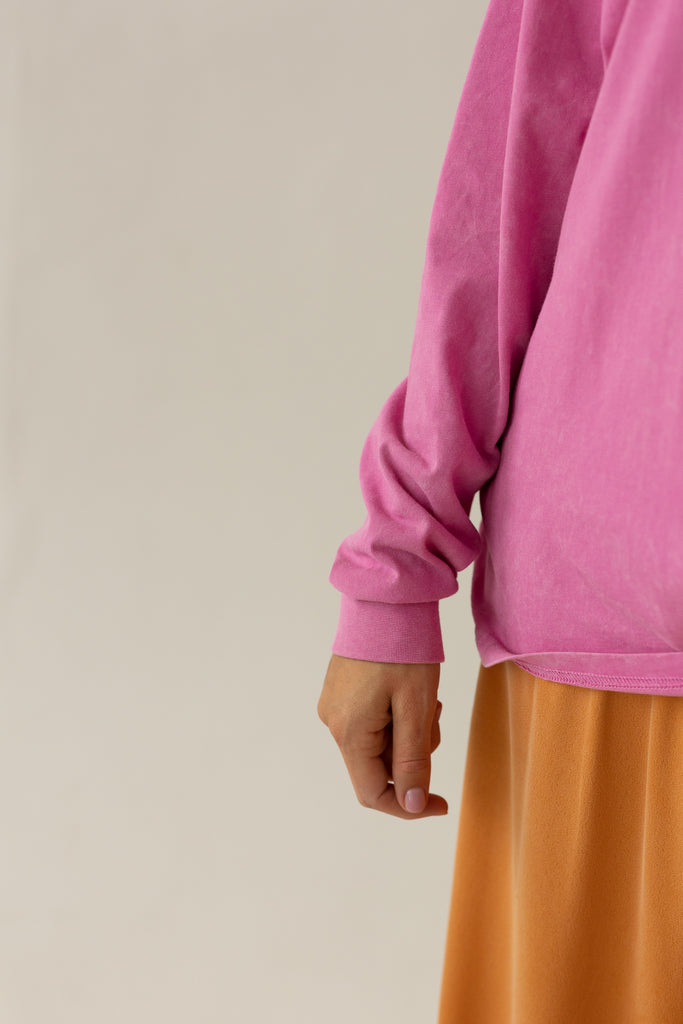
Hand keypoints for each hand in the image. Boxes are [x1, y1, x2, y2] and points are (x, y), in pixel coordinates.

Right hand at [317, 653, 447, 818]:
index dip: (409, 807)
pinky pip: (372, 722)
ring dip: (408, 732)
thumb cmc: (403, 648)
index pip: (373, 794)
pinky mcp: (342, 692)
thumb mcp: (416, 706)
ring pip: (378, 744)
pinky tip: (409, 689)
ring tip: (424, 696)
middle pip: (378, 767)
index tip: (442, 803)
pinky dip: (397, 716)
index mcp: (349, 732)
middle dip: (413, 754)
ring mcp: (335, 706)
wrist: (385, 597)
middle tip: (434, 714)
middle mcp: (334, 723)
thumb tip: (412, 805)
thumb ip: (412, 759)